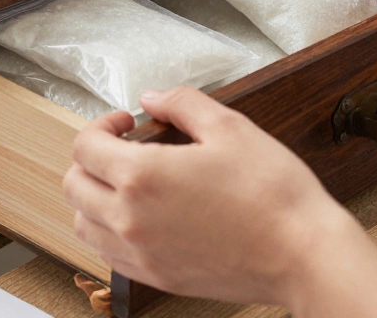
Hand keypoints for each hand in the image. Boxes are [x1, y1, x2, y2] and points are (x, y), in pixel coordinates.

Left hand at [63, 86, 372, 308]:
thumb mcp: (230, 127)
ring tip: (127, 183)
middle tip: (121, 148)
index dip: (101, 125)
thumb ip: (182, 103)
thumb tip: (153, 98)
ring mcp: (141, 254)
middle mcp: (131, 220)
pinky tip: (141, 216)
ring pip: (83, 224)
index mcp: (143, 177)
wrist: (302, 254)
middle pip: (74, 185)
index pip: (85, 146)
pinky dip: (110, 231)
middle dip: (90, 159)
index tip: (125, 123)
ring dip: (94, 197)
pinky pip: (108, 254)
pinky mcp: (157, 278)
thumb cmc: (273, 194)